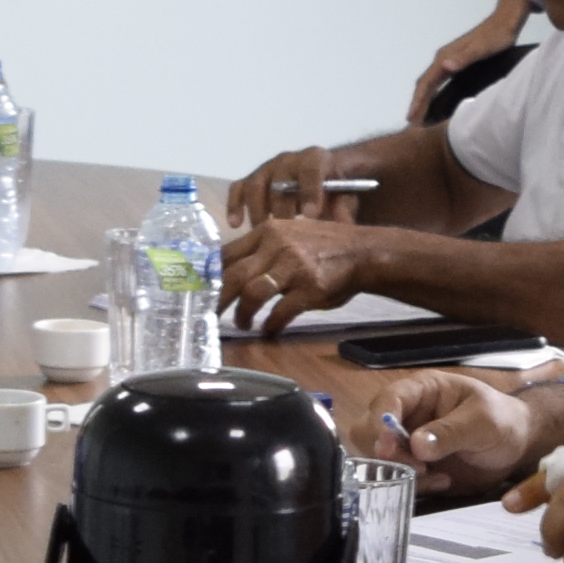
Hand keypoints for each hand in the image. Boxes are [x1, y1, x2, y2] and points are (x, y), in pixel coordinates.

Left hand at [222, 208, 381, 331]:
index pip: (227, 254)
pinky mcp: (310, 288)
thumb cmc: (322, 247)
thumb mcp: (289, 236)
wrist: (362, 252)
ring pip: (252, 293)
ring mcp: (294, 267)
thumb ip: (262, 250)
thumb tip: (229, 272)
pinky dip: (271, 325)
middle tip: (210, 315)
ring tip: (242, 323)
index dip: (210, 276)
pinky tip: (269, 330)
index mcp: (267, 232)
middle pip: (233, 275)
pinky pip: (281, 312)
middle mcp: (277, 246)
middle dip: (218, 300)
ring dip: (242, 314)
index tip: (201, 292)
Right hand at [362, 367, 560, 496]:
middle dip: (386, 452)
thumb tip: (417, 445)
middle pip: (369, 430)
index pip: (387, 400)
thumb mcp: (482, 421)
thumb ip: (450, 431)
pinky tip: (442, 482)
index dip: (380, 422)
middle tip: (415, 467)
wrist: (519, 445)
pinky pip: (397, 477)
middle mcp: (407, 414)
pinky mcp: (414, 465)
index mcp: (421, 391)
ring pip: (377, 457)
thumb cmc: (503, 420)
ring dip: (398, 471)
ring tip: (433, 475)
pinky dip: (413, 485)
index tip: (387, 447)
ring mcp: (407, 441)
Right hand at [404, 1, 527, 127]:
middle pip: (424, 83)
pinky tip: (436, 101)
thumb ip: (463, 58)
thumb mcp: (481, 49)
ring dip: (423, 98)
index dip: (418, 101)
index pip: (426, 82)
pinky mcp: (456, 61)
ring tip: (419, 116)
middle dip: (417, 103)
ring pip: (430, 82)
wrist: (505, 21)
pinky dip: (432, 92)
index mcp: (445, 57)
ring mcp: (448, 59)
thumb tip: (445, 67)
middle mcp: (443, 58)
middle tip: (411, 123)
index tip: (411, 117)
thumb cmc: (496, 37)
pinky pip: (438, 80)